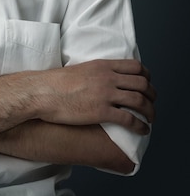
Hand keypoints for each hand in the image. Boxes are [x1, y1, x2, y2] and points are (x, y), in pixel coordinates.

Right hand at [31, 59, 155, 133]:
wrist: (43, 92)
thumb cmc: (56, 82)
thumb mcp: (80, 69)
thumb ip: (95, 72)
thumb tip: (102, 80)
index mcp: (103, 65)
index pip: (135, 66)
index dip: (147, 76)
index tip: (147, 84)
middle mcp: (108, 78)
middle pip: (142, 83)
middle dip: (152, 95)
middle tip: (152, 103)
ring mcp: (106, 94)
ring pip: (140, 101)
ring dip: (150, 111)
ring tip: (150, 118)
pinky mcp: (102, 112)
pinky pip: (130, 119)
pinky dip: (141, 126)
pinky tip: (143, 130)